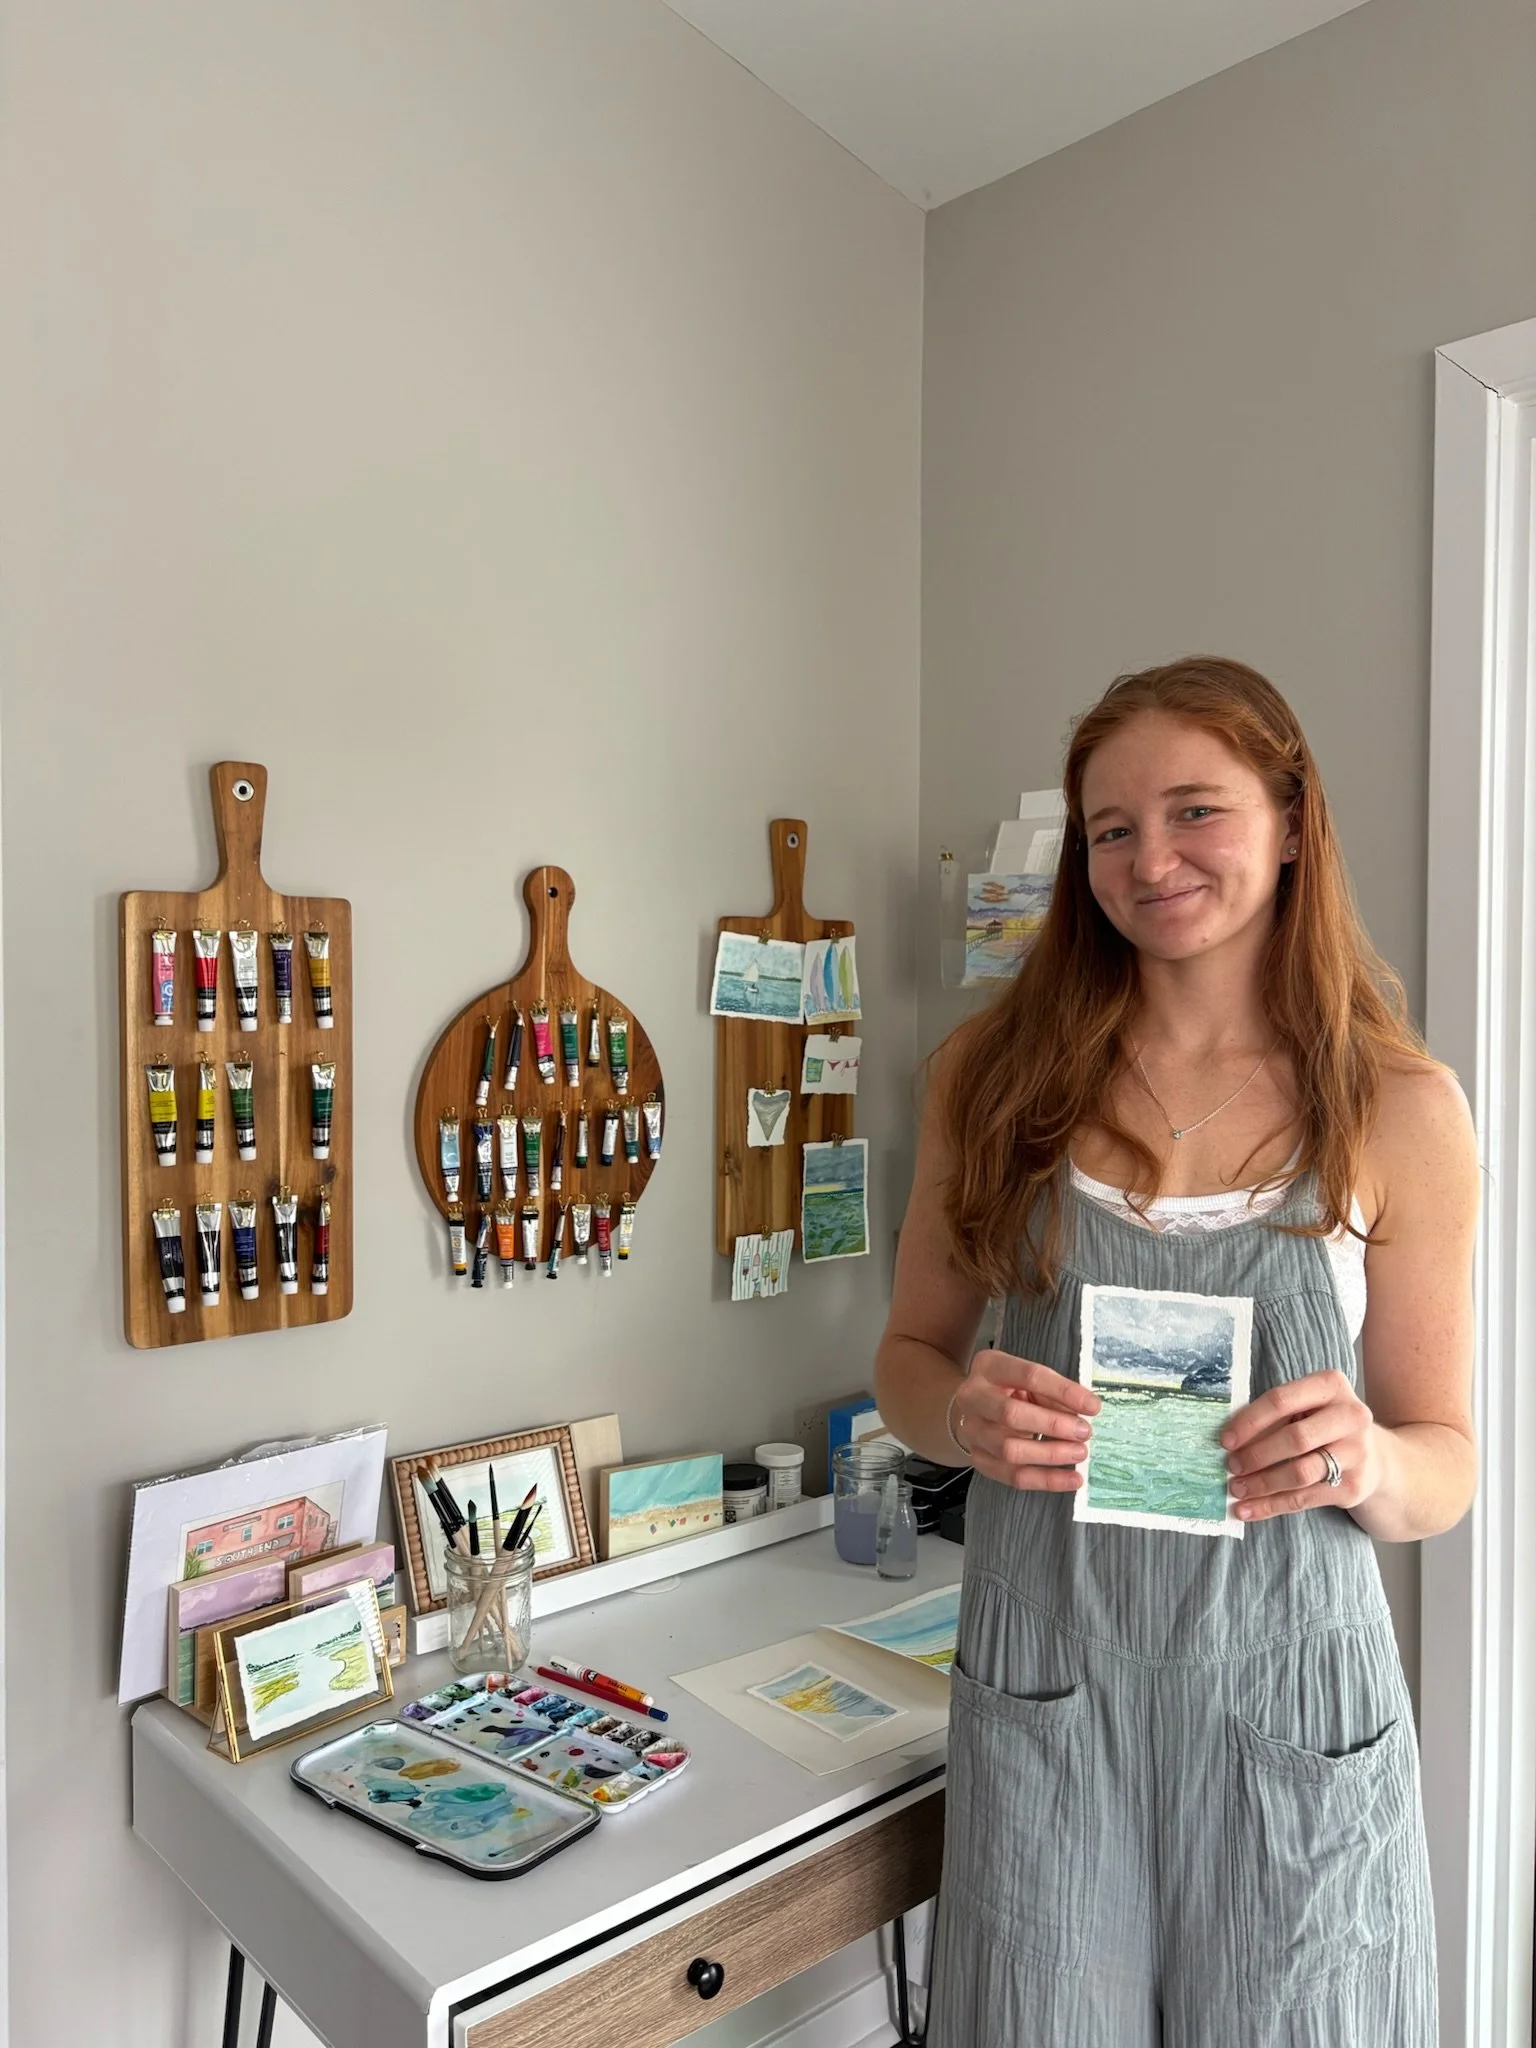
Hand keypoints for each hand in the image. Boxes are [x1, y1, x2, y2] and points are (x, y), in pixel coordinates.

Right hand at [950, 1349, 1099, 1491]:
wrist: (975, 1407)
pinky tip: (1072, 1480)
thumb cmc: (1010, 1388)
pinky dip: (1047, 1480)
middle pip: (1011, 1414)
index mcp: (989, 1367)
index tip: (1093, 1406)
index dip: (1063, 1392)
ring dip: (1051, 1454)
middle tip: (1084, 1432)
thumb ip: (1054, 1393)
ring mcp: (972, 1432)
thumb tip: (1086, 1410)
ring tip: (1080, 1453)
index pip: (1029, 1376)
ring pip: (1009, 1450)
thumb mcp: (1029, 1379)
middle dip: (1053, 1425)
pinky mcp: (979, 1460)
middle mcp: (973, 1398)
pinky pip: (1014, 1476)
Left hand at [1222, 1369, 1381, 1519]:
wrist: (1373, 1457)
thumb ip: (1274, 1417)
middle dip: (1257, 1454)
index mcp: (1331, 1385)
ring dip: (1263, 1483)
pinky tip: (1249, 1510)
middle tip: (1231, 1466)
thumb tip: (1230, 1443)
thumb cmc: (1323, 1424)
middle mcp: (1351, 1416)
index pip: (1282, 1400)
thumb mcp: (1305, 1407)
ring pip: (1301, 1472)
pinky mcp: (1355, 1486)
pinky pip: (1305, 1498)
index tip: (1226, 1440)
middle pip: (1295, 1438)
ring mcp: (1357, 1452)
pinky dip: (1271, 1506)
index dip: (1250, 1421)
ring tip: (1237, 1489)